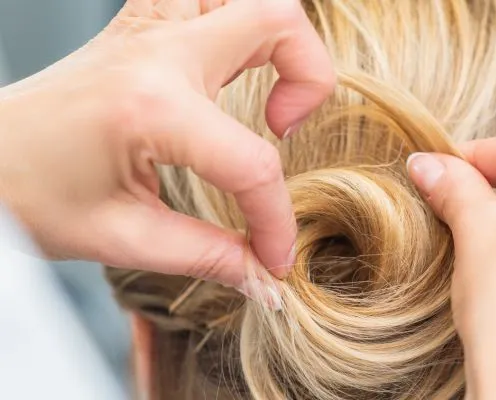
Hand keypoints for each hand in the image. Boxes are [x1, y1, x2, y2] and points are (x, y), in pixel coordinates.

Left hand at [0, 0, 334, 295]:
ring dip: (276, 38)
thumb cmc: (30, 195)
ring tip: (263, 91)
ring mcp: (148, 30)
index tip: (272, 256)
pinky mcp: (142, 27)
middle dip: (311, 79)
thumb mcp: (122, 237)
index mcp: (150, 107)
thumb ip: (206, 257)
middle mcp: (156, 53)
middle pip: (276, 21)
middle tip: (283, 129)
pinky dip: (235, 22)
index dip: (276, 220)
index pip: (252, 164)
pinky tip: (227, 65)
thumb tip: (261, 277)